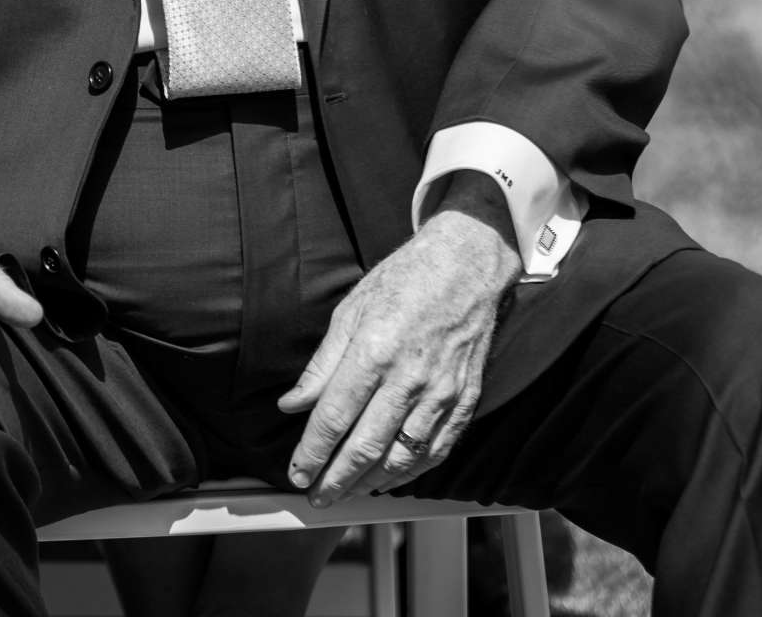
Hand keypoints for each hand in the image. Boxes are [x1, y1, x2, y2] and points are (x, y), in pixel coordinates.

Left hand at [278, 177, 519, 504]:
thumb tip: (294, 403)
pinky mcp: (465, 400)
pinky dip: (411, 472)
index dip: (312, 452)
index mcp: (374, 353)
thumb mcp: (349, 311)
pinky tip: (391, 479)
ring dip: (371, 483)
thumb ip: (322, 365)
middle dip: (337, 479)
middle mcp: (409, 379)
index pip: (334, 418)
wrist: (467, 266)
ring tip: (348, 492)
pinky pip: (436, 450)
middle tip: (317, 495)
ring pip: (402, 457)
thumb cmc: (405, 282)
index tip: (297, 471)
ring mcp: (441, 393)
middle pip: (366, 446)